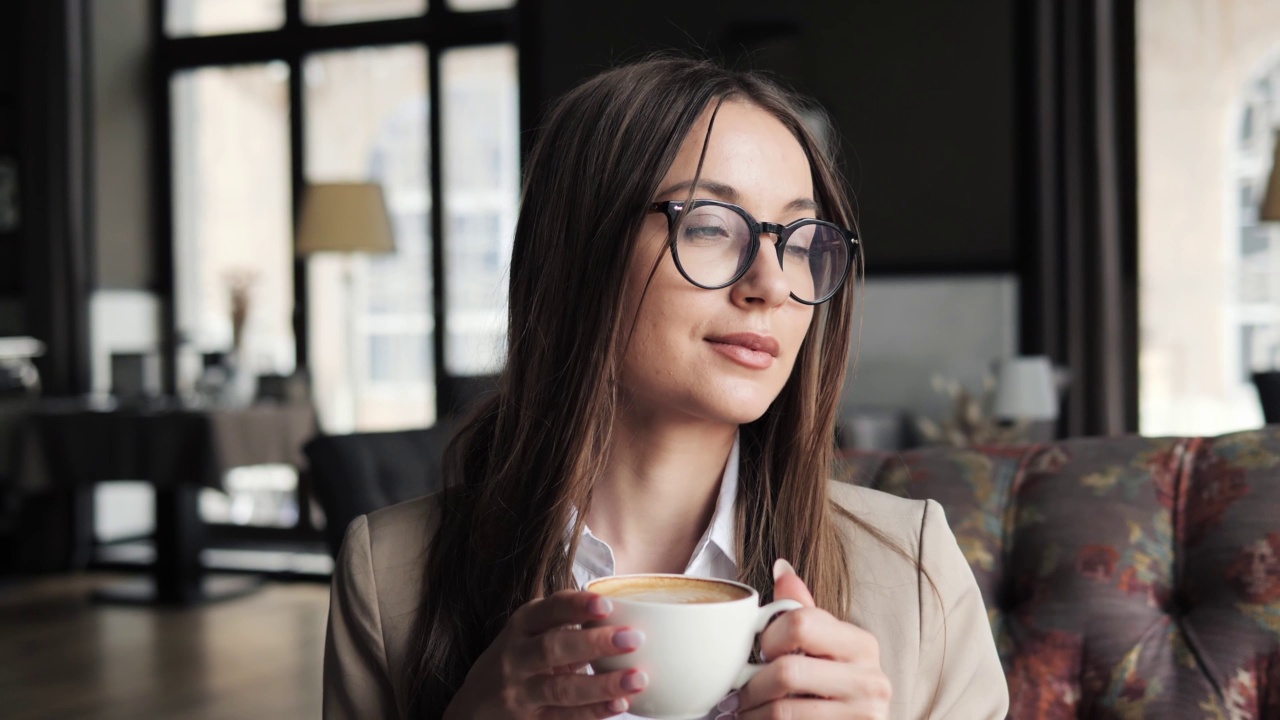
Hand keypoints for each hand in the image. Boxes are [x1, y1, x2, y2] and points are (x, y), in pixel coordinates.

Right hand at [443, 590, 648, 718]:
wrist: (475, 705)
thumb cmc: (519, 658)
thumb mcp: (530, 632)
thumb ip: (565, 620)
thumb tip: (624, 610)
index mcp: (521, 626)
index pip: (548, 610)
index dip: (577, 606)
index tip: (606, 605)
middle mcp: (517, 657)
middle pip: (553, 648)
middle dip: (594, 644)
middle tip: (633, 639)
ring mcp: (521, 692)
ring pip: (561, 689)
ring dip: (602, 685)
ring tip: (637, 679)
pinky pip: (564, 718)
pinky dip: (593, 712)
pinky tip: (618, 704)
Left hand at [717, 559, 890, 719]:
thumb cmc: (833, 687)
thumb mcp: (824, 646)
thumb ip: (803, 611)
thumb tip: (782, 567)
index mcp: (861, 644)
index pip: (801, 624)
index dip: (768, 638)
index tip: (762, 651)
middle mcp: (870, 680)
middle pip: (787, 672)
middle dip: (753, 683)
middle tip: (744, 688)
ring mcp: (863, 714)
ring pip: (782, 710)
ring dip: (753, 711)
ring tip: (748, 708)